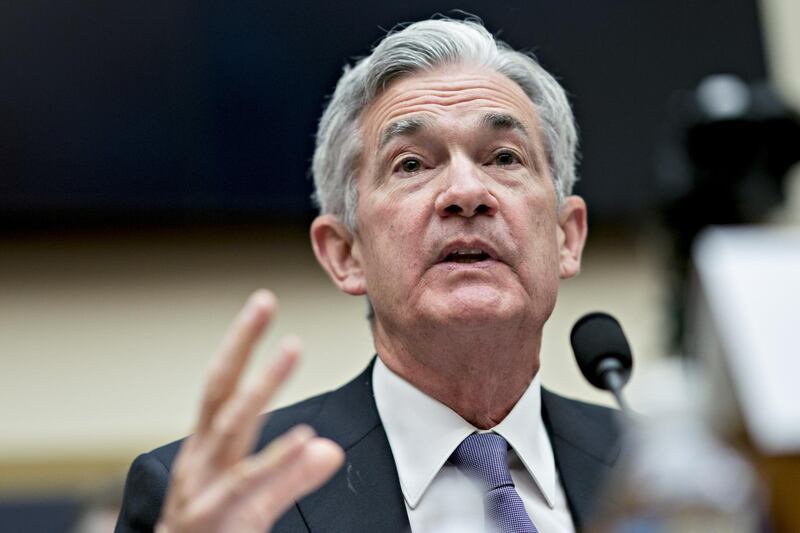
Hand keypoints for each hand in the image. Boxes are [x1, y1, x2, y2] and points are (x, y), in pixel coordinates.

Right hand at [156, 290, 344, 532]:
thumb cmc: (208, 532)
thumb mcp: (244, 498)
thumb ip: (288, 474)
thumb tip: (329, 449)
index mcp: (205, 449)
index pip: (220, 384)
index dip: (239, 343)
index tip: (261, 303)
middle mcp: (200, 461)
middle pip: (218, 392)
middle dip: (240, 344)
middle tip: (263, 302)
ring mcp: (205, 489)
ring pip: (232, 428)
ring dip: (262, 385)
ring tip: (291, 348)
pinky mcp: (220, 520)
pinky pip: (249, 488)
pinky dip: (278, 463)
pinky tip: (306, 441)